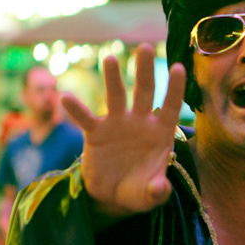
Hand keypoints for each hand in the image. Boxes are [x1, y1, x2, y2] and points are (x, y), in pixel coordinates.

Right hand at [61, 44, 187, 218]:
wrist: (112, 196)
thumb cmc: (138, 191)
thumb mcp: (150, 195)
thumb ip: (157, 190)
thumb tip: (161, 189)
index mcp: (160, 134)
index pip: (172, 107)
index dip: (175, 89)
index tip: (178, 67)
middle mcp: (140, 123)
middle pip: (145, 92)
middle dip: (146, 71)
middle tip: (145, 48)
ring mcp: (117, 125)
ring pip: (116, 96)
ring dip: (113, 78)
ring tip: (111, 59)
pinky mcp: (96, 133)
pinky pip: (85, 119)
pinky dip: (76, 110)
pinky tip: (66, 98)